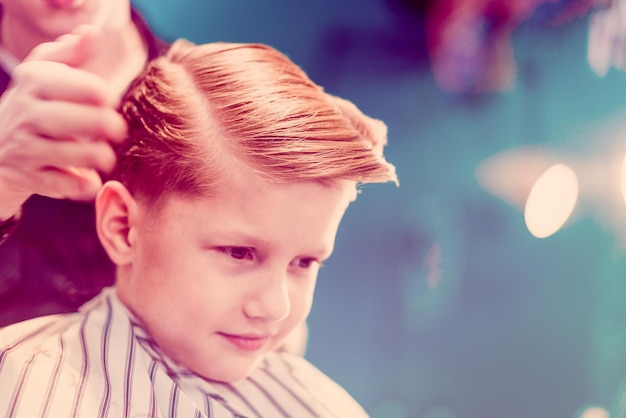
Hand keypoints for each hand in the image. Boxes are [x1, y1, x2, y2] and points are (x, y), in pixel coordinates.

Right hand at [0, 26, 126, 218]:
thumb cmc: (36, 106)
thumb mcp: (44, 74)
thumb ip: (70, 55)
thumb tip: (92, 33)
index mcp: (32, 85)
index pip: (58, 82)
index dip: (90, 90)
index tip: (108, 99)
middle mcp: (24, 116)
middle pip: (59, 119)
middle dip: (96, 124)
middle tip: (119, 129)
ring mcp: (25, 149)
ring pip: (59, 153)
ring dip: (92, 155)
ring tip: (108, 156)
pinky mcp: (30, 178)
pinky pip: (57, 184)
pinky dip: (79, 185)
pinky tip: (92, 181)